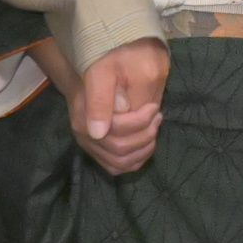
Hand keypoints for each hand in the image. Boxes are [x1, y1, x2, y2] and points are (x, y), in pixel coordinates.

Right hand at [55, 36, 165, 174]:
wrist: (86, 82)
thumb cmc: (101, 74)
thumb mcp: (104, 74)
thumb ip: (107, 94)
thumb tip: (119, 112)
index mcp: (84, 118)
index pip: (115, 129)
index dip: (140, 121)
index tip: (153, 107)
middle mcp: (85, 137)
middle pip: (119, 148)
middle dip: (145, 134)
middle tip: (157, 117)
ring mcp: (90, 148)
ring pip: (120, 161)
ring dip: (144, 148)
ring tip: (154, 128)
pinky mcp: (97, 155)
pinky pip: (118, 167)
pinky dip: (135, 160)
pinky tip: (146, 144)